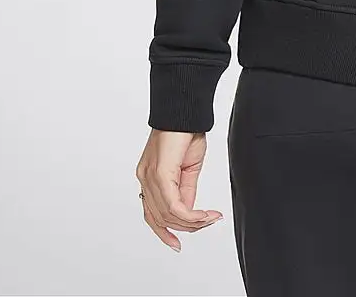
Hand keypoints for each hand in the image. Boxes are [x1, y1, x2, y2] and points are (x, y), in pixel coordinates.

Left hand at [135, 128, 223, 250]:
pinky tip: (204, 215)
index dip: (164, 232)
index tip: (178, 244)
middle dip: (186, 226)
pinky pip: (173, 205)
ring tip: (210, 218)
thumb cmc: (186, 131)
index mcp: (148, 177)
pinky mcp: (159, 173)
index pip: (152, 214)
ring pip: (168, 215)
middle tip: (208, 222)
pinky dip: (190, 214)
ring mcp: (149, 177)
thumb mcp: (188, 167)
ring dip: (192, 222)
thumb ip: (185, 190)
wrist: (185, 111)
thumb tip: (189, 211)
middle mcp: (144, 179)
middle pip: (160, 218)